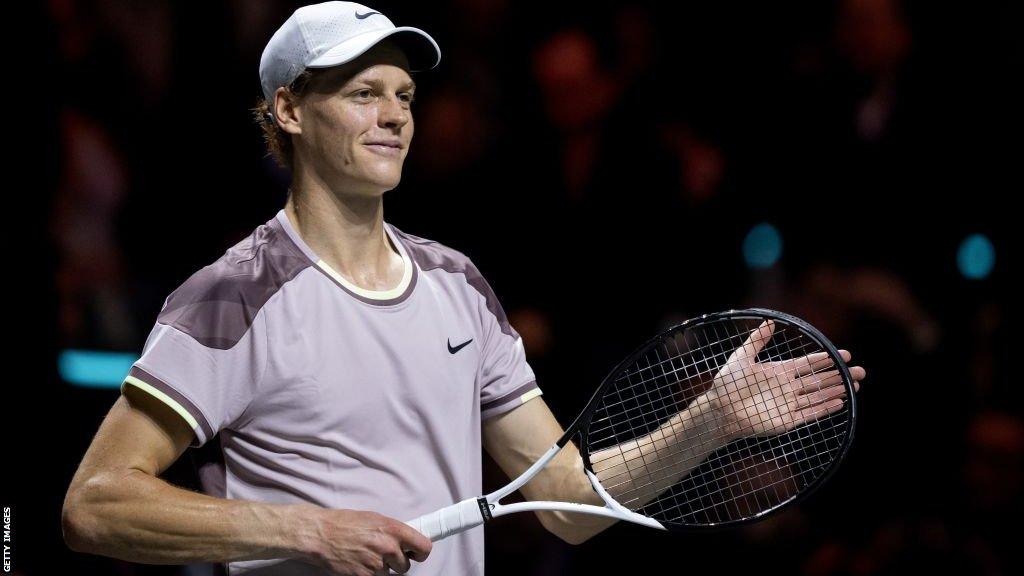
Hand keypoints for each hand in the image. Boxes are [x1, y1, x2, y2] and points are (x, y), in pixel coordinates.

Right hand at [303, 509, 430, 575]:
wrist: (321, 534)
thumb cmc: (345, 523)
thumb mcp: (374, 518)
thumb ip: (393, 530)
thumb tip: (407, 540)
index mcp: (393, 529)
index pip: (424, 547)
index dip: (420, 553)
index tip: (415, 554)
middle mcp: (387, 547)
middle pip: (405, 566)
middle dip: (396, 562)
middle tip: (383, 554)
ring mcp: (376, 564)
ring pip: (389, 574)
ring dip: (382, 569)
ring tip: (366, 556)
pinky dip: (369, 574)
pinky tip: (359, 563)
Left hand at [705, 320, 864, 441]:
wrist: (720, 410)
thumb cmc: (727, 383)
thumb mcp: (742, 357)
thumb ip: (757, 341)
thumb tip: (769, 321)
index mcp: (779, 371)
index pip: (808, 364)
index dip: (826, 359)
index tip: (845, 355)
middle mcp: (787, 387)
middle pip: (819, 379)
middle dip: (839, 375)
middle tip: (860, 371)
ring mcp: (788, 404)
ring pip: (818, 396)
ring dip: (836, 391)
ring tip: (854, 386)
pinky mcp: (787, 420)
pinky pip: (810, 414)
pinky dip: (825, 408)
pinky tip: (840, 402)